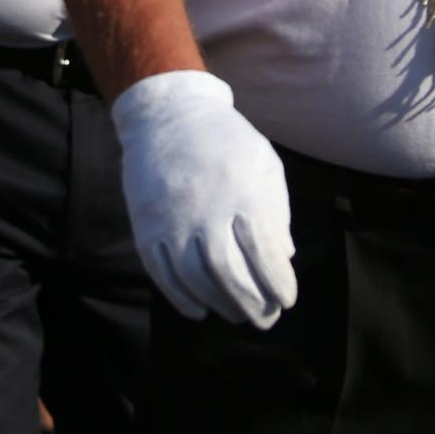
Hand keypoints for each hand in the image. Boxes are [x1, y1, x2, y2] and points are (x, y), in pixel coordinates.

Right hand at [112, 70, 295, 329]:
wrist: (168, 114)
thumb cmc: (225, 140)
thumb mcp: (264, 162)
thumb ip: (277, 209)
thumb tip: (285, 257)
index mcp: (242, 192)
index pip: (264, 252)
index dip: (279, 283)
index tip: (287, 299)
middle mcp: (206, 209)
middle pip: (230, 273)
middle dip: (252, 304)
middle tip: (265, 319)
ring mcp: (172, 219)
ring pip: (196, 278)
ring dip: (220, 304)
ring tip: (236, 315)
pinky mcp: (147, 226)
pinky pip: (162, 273)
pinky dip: (181, 298)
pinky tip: (199, 309)